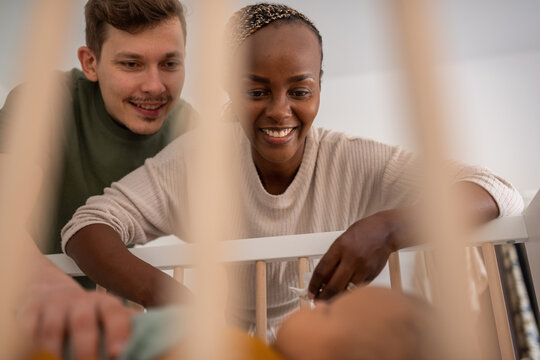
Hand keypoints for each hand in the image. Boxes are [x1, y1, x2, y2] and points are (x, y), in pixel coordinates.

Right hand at [18, 286, 136, 359]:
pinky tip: (38, 351)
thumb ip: (124, 323)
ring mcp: (54, 306)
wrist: (48, 291)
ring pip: (54, 328)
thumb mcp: (107, 312)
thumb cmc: (84, 309)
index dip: (118, 332)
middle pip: (83, 323)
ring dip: (56, 349)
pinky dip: (32, 341)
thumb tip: (148, 337)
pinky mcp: (31, 312)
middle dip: (86, 348)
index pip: (114, 314)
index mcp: (104, 303)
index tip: (119, 352)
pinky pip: (30, 328)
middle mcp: (79, 302)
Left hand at [308, 212, 396, 299]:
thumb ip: (332, 259)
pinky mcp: (372, 274)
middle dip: (323, 297)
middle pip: (333, 285)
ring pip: (346, 290)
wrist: (385, 231)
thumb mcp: (341, 241)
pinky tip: (344, 293)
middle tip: (318, 302)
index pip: (322, 271)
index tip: (310, 292)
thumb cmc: (363, 233)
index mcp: (340, 247)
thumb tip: (322, 279)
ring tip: (329, 300)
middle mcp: (352, 258)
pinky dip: (349, 293)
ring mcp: (363, 267)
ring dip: (336, 298)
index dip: (314, 285)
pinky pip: (357, 288)